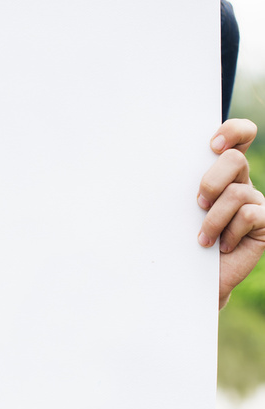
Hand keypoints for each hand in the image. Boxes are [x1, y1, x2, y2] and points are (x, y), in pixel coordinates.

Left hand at [197, 118, 264, 307]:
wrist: (194, 277)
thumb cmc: (181, 238)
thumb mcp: (178, 208)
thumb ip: (180, 184)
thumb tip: (155, 162)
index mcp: (221, 171)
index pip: (240, 134)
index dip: (232, 131)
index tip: (211, 146)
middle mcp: (241, 181)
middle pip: (234, 159)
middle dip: (211, 181)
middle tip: (197, 203)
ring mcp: (255, 201)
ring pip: (237, 192)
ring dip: (213, 218)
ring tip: (203, 238)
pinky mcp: (264, 224)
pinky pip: (249, 215)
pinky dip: (229, 233)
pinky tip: (221, 247)